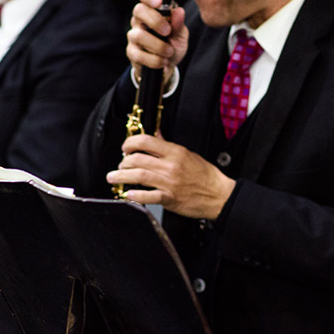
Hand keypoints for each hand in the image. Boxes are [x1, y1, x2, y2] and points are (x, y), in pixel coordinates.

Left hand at [107, 134, 234, 219]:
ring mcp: (169, 182)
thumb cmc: (206, 175)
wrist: (219, 195)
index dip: (130, 143)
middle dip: (123, 162)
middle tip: (120, 165)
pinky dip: (135, 195)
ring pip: (138, 176)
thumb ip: (169, 145)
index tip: (126, 148)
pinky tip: (128, 194)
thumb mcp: (189, 154)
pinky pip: (148, 196)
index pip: (146, 141)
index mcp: (175, 152)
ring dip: (122, 176)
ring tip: (114, 178)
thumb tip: (156, 134)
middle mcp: (171, 166)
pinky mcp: (169, 198)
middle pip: (137, 159)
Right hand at [126, 0, 187, 89]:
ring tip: (169, 51)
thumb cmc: (172, 44)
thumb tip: (179, 11)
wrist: (167, 66)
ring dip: (157, 45)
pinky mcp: (132, 52)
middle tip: (168, 31)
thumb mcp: (180, 35)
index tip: (160, 2)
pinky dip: (154, 60)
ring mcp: (134, 36)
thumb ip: (179, 24)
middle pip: (139, 10)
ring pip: (138, 35)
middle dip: (155, 21)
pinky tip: (163, 61)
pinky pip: (138, 54)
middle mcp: (140, 20)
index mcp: (152, 11)